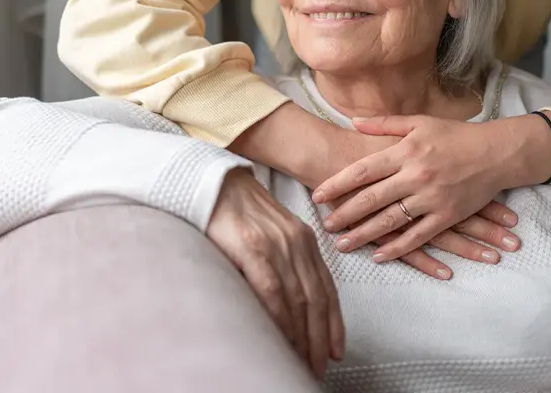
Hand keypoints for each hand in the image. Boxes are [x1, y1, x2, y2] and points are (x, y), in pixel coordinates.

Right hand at [207, 169, 343, 378]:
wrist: (214, 183)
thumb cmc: (239, 211)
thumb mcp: (273, 232)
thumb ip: (286, 259)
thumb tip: (293, 301)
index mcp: (303, 238)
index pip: (326, 286)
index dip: (334, 321)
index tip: (336, 349)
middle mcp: (296, 241)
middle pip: (316, 298)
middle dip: (320, 338)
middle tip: (320, 367)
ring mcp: (276, 244)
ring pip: (297, 299)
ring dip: (302, 336)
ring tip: (302, 362)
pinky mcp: (252, 247)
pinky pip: (272, 290)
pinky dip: (280, 318)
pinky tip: (281, 338)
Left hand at [313, 115, 520, 263]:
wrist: (495, 153)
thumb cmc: (455, 134)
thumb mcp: (419, 122)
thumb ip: (384, 124)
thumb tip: (353, 122)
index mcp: (405, 151)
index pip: (363, 170)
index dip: (338, 184)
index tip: (318, 195)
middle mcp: (415, 176)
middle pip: (371, 199)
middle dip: (344, 214)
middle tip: (324, 225)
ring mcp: (431, 198)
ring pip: (390, 221)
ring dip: (363, 235)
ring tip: (342, 244)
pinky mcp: (447, 216)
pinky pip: (418, 237)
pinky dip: (397, 248)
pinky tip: (378, 255)